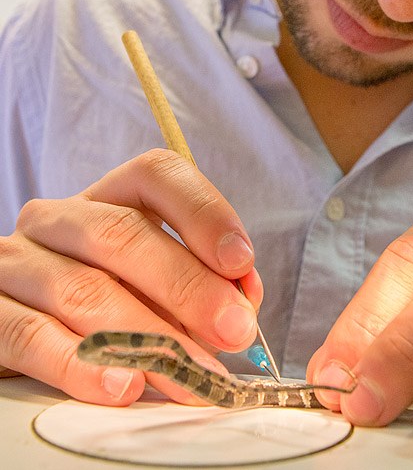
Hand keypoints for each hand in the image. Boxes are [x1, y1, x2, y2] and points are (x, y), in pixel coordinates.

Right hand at [0, 149, 261, 405]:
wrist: (27, 322)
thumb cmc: (114, 296)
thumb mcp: (162, 279)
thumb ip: (206, 281)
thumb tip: (243, 299)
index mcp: (112, 196)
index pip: (158, 175)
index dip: (204, 213)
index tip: (241, 261)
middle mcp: (61, 219)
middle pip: (123, 235)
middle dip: (187, 285)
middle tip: (232, 329)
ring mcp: (18, 261)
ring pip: (83, 288)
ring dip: (147, 337)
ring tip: (190, 373)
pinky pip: (30, 335)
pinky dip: (82, 364)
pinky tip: (123, 385)